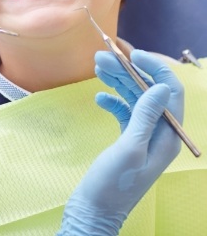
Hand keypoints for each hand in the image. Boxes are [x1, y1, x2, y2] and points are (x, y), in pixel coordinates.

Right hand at [57, 50, 182, 235]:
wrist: (94, 211)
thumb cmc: (113, 183)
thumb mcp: (130, 147)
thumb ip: (146, 115)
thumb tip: (162, 85)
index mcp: (168, 135)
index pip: (170, 92)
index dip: (154, 69)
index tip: (132, 54)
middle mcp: (159, 133)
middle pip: (148, 92)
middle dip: (127, 71)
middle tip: (101, 57)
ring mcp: (143, 136)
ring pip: (134, 99)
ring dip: (117, 82)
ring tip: (96, 66)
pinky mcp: (128, 140)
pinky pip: (123, 112)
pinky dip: (111, 102)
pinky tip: (98, 99)